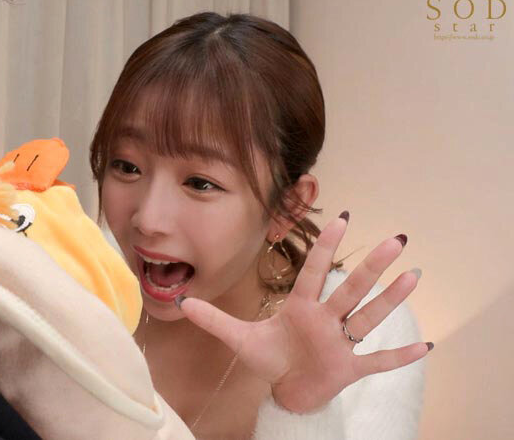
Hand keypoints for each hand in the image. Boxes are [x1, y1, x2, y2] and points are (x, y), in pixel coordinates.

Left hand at [178, 213, 430, 413]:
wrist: (286, 390)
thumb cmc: (269, 359)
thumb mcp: (239, 339)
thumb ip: (213, 320)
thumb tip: (181, 302)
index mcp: (301, 308)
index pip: (314, 273)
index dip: (325, 248)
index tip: (343, 218)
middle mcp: (325, 320)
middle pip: (350, 290)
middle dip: (371, 267)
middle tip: (396, 240)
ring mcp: (340, 343)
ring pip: (368, 318)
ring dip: (391, 300)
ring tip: (414, 275)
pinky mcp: (349, 369)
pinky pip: (378, 362)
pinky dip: (400, 357)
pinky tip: (427, 345)